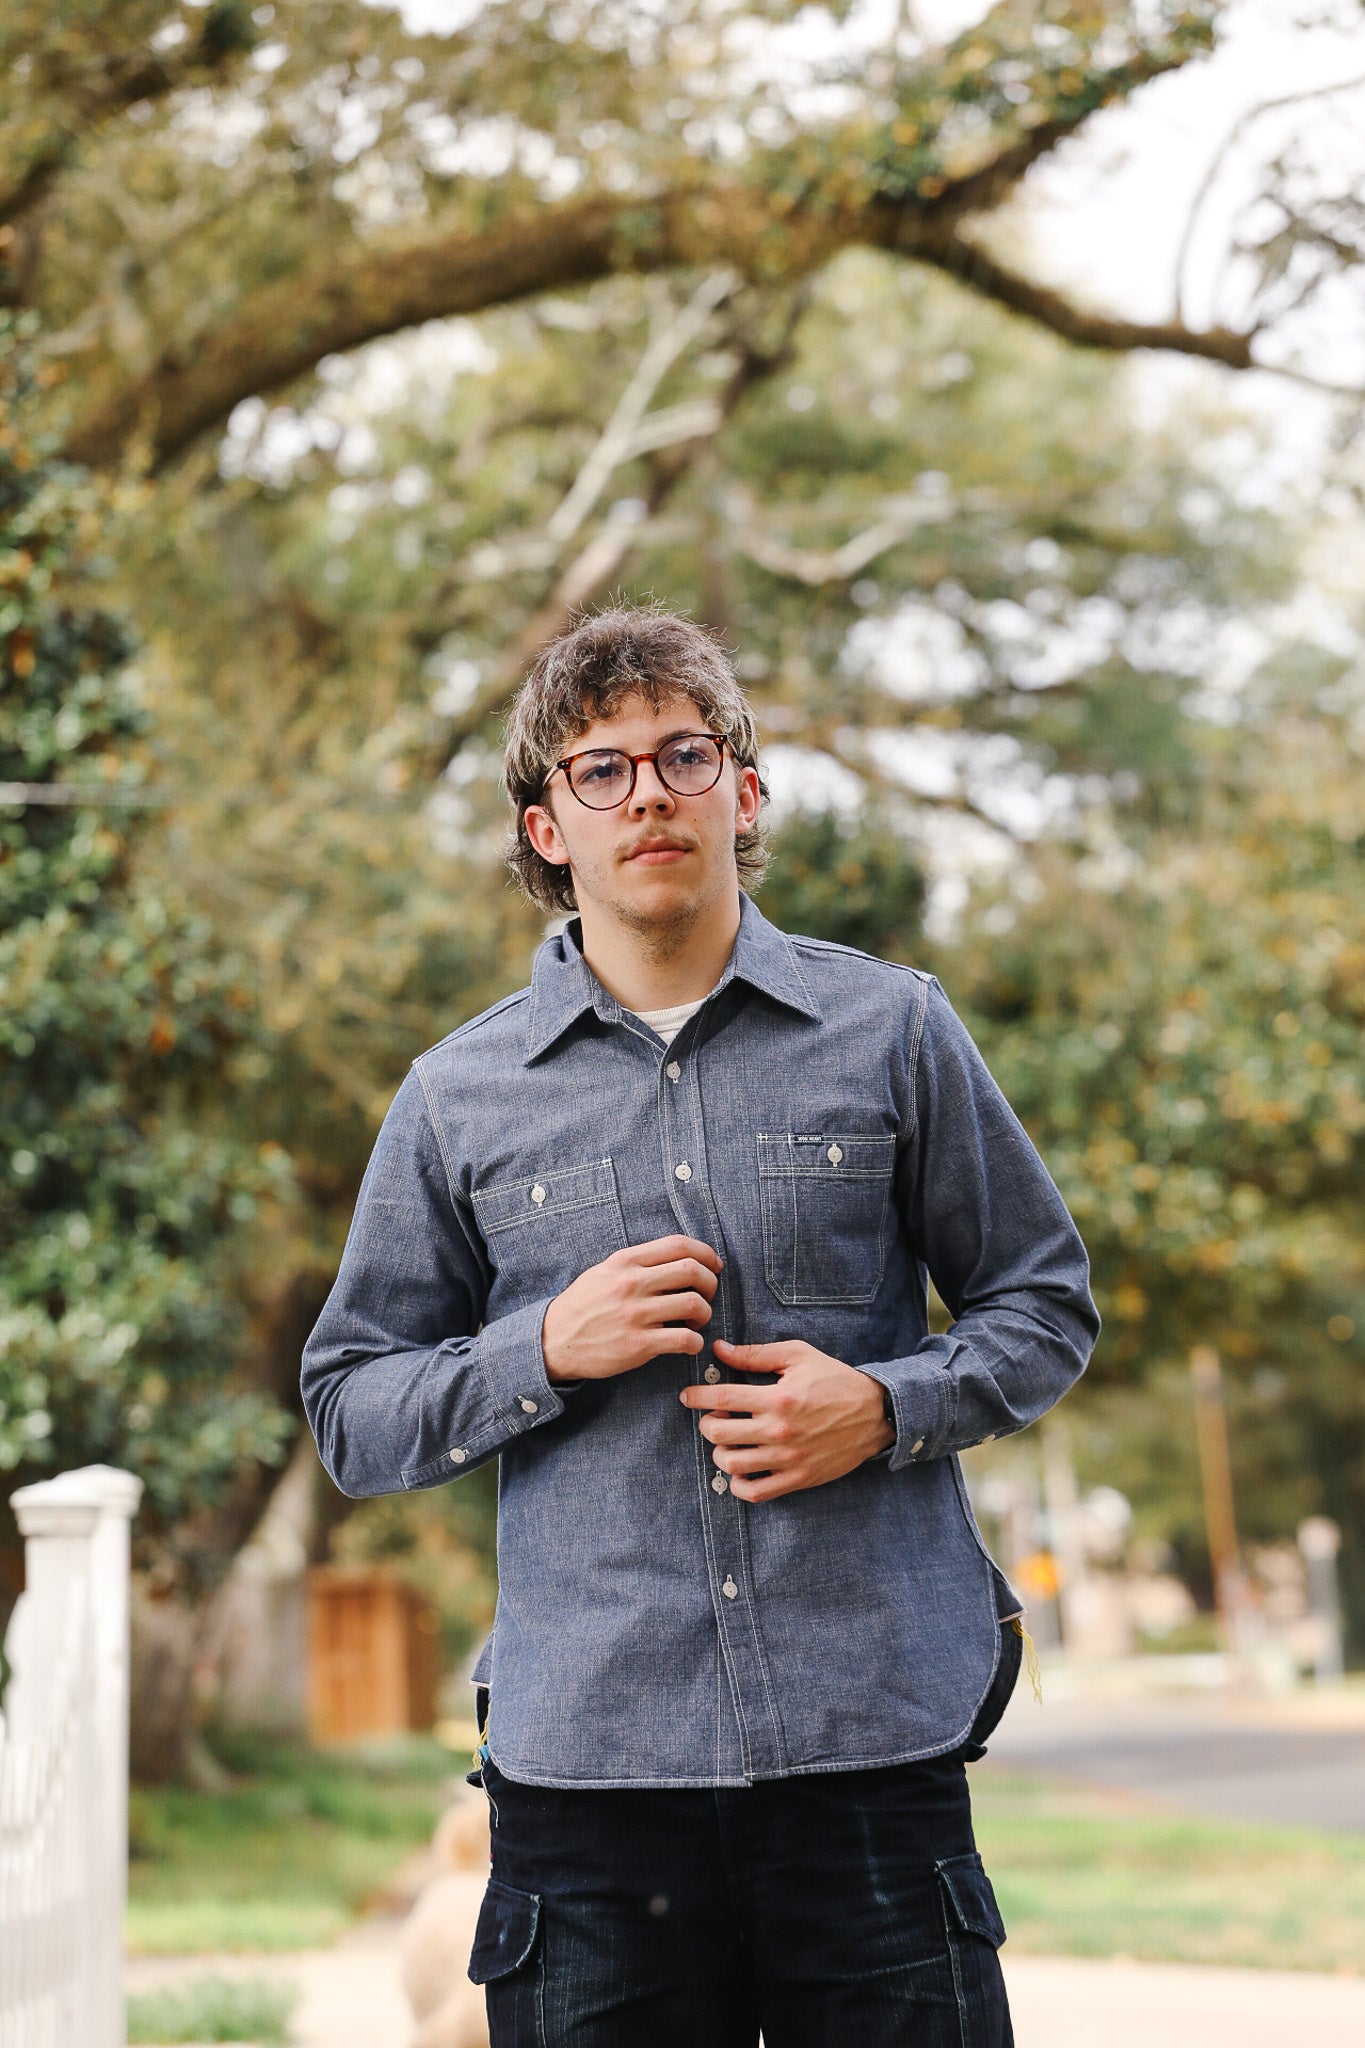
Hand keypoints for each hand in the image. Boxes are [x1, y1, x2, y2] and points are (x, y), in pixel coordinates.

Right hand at [541, 1235, 721, 1383]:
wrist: (554, 1340)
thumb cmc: (583, 1305)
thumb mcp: (604, 1271)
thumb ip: (637, 1262)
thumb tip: (677, 1258)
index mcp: (626, 1261)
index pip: (679, 1245)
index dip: (705, 1253)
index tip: (713, 1265)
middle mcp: (632, 1284)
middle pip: (692, 1271)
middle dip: (710, 1283)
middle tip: (707, 1295)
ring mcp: (635, 1315)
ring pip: (694, 1304)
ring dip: (705, 1313)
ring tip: (696, 1321)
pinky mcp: (638, 1345)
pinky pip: (685, 1339)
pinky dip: (696, 1342)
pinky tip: (689, 1343)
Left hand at [680, 1338, 892, 1502]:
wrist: (875, 1413)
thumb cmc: (835, 1380)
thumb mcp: (798, 1356)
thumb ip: (757, 1354)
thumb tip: (721, 1350)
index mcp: (779, 1398)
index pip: (722, 1398)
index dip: (697, 1396)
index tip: (688, 1396)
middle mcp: (780, 1430)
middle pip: (719, 1433)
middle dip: (707, 1423)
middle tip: (713, 1417)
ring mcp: (788, 1458)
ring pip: (732, 1464)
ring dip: (720, 1451)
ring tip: (729, 1441)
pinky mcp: (798, 1478)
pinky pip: (755, 1492)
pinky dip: (738, 1484)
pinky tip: (741, 1469)